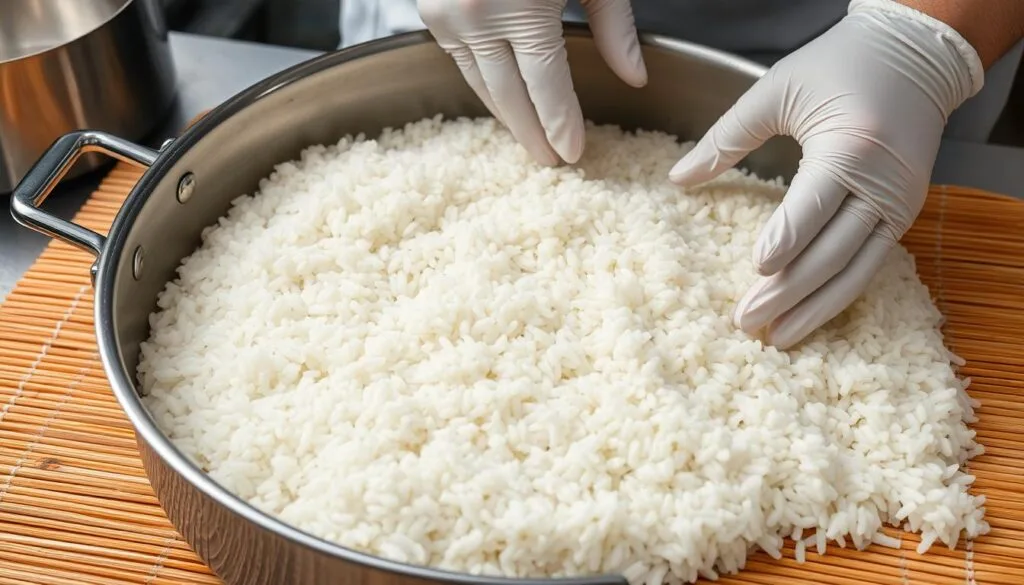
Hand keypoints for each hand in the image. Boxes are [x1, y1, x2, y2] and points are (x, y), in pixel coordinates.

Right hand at [417, 0, 647, 164]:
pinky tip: (505, 100)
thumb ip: (613, 24)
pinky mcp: (431, 11)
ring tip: (531, 142)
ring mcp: (445, 15)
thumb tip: (634, 77)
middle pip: (508, 97)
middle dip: (532, 134)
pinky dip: (485, 84)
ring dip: (506, 116)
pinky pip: (461, 61)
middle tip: (551, 163)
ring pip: (480, 84)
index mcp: (519, 7)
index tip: (574, 155)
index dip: (561, 124)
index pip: (545, 86)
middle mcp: (473, 17)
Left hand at [668, 0, 983, 348]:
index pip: (814, 204)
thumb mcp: (777, 89)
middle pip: (833, 250)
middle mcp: (884, 182)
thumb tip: (677, 179)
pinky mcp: (904, 215)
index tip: (757, 269)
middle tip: (747, 323)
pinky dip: (840, 294)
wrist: (916, 56)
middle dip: (789, 291)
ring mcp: (899, 203)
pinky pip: (871, 264)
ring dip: (815, 308)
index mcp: (852, 145)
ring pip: (856, 269)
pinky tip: (810, 316)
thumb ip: (726, 138)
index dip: (786, 238)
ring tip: (777, 337)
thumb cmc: (841, 65)